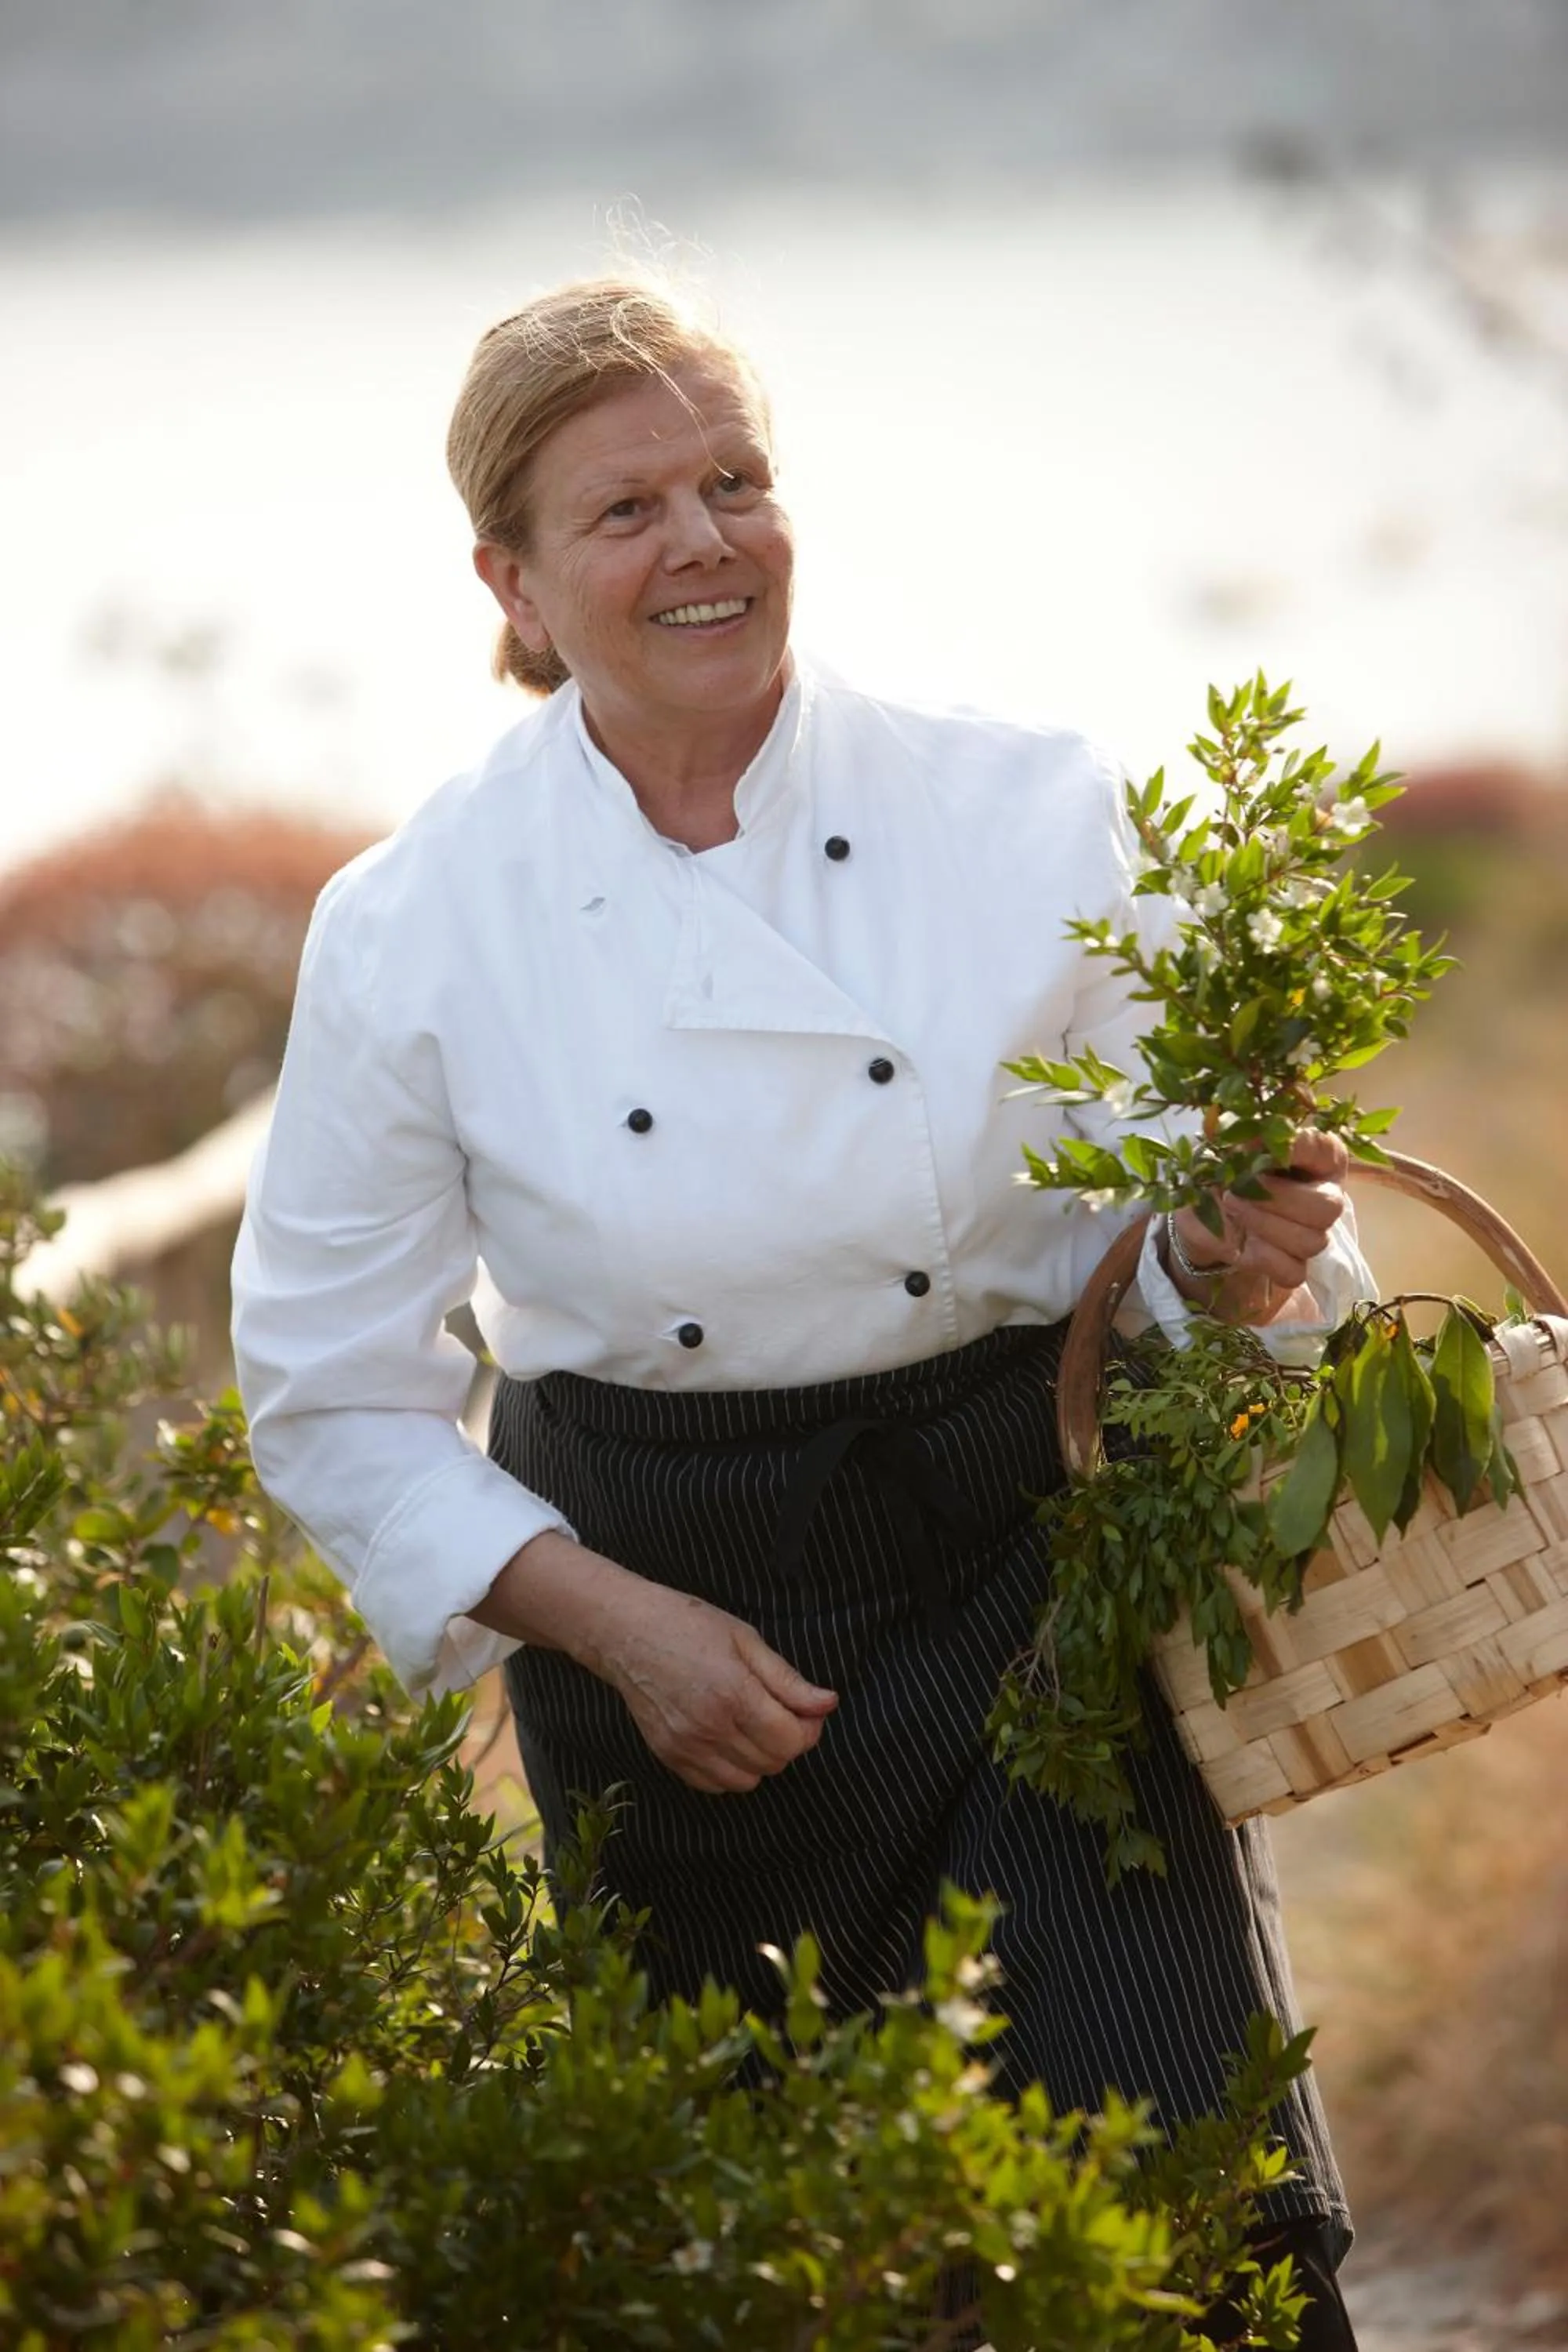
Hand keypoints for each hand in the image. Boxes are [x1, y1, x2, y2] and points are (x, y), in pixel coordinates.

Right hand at [599, 1582, 838, 1794]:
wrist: (626, 1632)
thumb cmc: (688, 1625)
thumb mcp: (746, 1640)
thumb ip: (788, 1680)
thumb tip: (828, 1703)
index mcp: (734, 1693)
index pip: (791, 1740)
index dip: (809, 1728)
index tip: (807, 1710)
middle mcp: (709, 1728)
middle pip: (773, 1762)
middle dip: (788, 1741)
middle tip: (781, 1713)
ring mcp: (686, 1747)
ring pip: (748, 1780)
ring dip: (760, 1758)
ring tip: (752, 1724)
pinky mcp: (669, 1757)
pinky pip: (716, 1785)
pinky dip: (731, 1769)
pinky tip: (728, 1738)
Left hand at [1170, 1128, 1349, 1324]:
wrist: (1203, 1210)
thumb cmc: (1229, 1169)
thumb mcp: (1229, 1148)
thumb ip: (1245, 1140)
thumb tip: (1251, 1135)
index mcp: (1320, 1158)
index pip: (1326, 1150)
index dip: (1298, 1148)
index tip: (1261, 1145)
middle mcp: (1326, 1196)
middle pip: (1328, 1207)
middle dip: (1278, 1199)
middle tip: (1238, 1191)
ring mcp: (1314, 1234)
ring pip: (1311, 1241)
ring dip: (1263, 1225)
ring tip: (1232, 1208)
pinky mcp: (1295, 1267)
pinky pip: (1293, 1271)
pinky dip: (1262, 1257)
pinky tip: (1243, 1242)